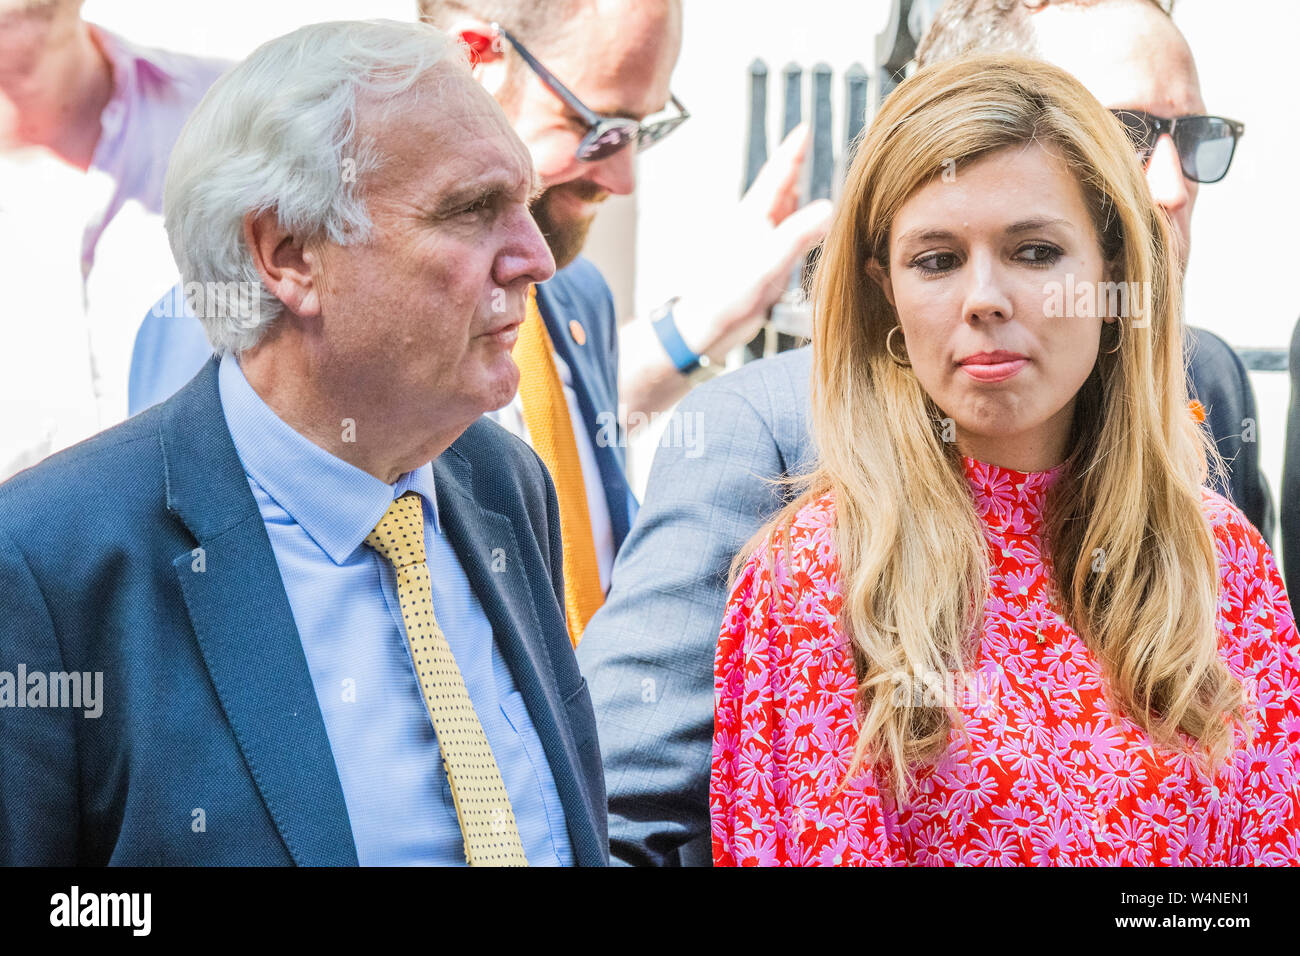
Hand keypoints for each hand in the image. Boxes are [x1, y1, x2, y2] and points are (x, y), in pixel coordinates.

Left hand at [674, 123, 833, 359]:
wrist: (703, 328)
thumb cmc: (723, 295)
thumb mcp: (765, 263)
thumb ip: (797, 236)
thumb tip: (828, 207)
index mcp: (752, 216)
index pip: (777, 175)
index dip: (792, 151)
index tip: (803, 128)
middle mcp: (756, 226)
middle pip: (779, 189)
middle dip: (794, 167)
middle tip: (807, 144)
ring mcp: (759, 247)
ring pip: (782, 213)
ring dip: (795, 196)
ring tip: (807, 179)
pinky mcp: (762, 268)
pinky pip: (785, 239)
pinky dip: (796, 227)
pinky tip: (800, 229)